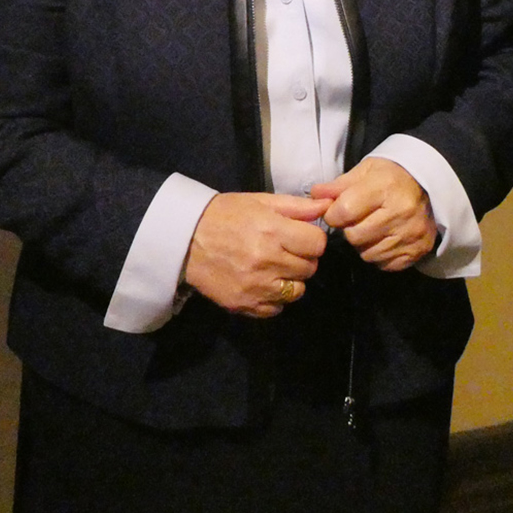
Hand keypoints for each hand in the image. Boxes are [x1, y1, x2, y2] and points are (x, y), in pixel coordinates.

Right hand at [183, 193, 328, 317]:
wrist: (184, 239)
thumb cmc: (225, 215)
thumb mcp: (260, 202)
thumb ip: (296, 207)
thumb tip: (328, 207)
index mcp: (272, 231)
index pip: (318, 244)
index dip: (312, 240)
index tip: (301, 238)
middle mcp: (267, 261)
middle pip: (310, 268)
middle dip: (302, 259)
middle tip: (285, 251)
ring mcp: (256, 287)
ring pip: (297, 291)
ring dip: (291, 280)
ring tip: (274, 268)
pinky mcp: (244, 305)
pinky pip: (276, 309)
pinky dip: (274, 299)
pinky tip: (262, 283)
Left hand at [311, 157, 436, 270]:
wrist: (428, 186)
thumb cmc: (390, 177)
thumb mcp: (364, 171)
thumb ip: (338, 185)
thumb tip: (315, 196)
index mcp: (384, 188)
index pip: (344, 211)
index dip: (334, 214)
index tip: (337, 211)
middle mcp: (401, 212)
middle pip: (354, 236)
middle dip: (349, 230)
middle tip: (357, 221)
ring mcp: (411, 234)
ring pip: (368, 254)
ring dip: (364, 245)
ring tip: (371, 229)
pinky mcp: (418, 251)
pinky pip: (385, 264)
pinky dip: (380, 255)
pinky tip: (384, 240)